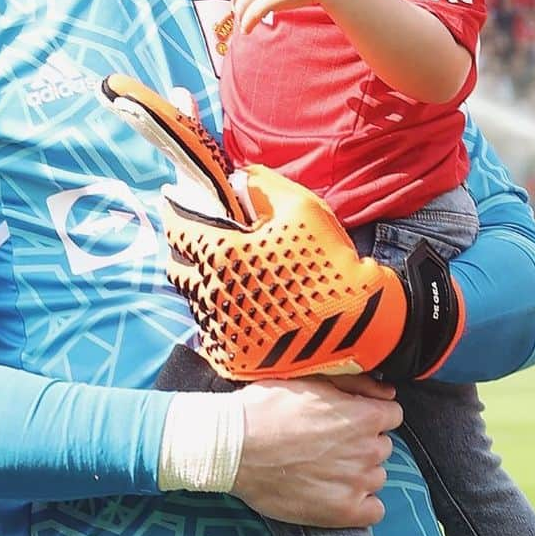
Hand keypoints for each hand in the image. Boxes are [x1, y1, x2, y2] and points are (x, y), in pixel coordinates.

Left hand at [161, 163, 463, 383]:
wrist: (359, 322)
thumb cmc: (328, 257)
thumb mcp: (300, 205)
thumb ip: (260, 185)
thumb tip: (235, 180)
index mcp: (221, 254)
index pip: (175, 228)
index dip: (175, 210)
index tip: (177, 201)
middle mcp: (212, 294)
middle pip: (176, 267)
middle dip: (183, 248)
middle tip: (201, 238)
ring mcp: (221, 330)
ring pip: (193, 300)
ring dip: (202, 282)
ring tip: (228, 272)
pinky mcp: (233, 356)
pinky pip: (211, 332)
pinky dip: (219, 315)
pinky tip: (242, 305)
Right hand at [231, 375, 400, 526]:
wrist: (235, 446)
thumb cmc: (268, 407)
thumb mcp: (311, 379)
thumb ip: (356, 383)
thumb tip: (388, 392)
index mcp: (364, 416)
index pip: (392, 415)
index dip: (370, 414)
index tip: (350, 419)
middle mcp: (368, 450)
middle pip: (382, 446)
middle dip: (362, 443)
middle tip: (329, 442)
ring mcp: (358, 483)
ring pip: (376, 476)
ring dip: (359, 472)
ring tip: (325, 467)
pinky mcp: (344, 512)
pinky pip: (374, 511)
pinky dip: (360, 504)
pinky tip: (335, 493)